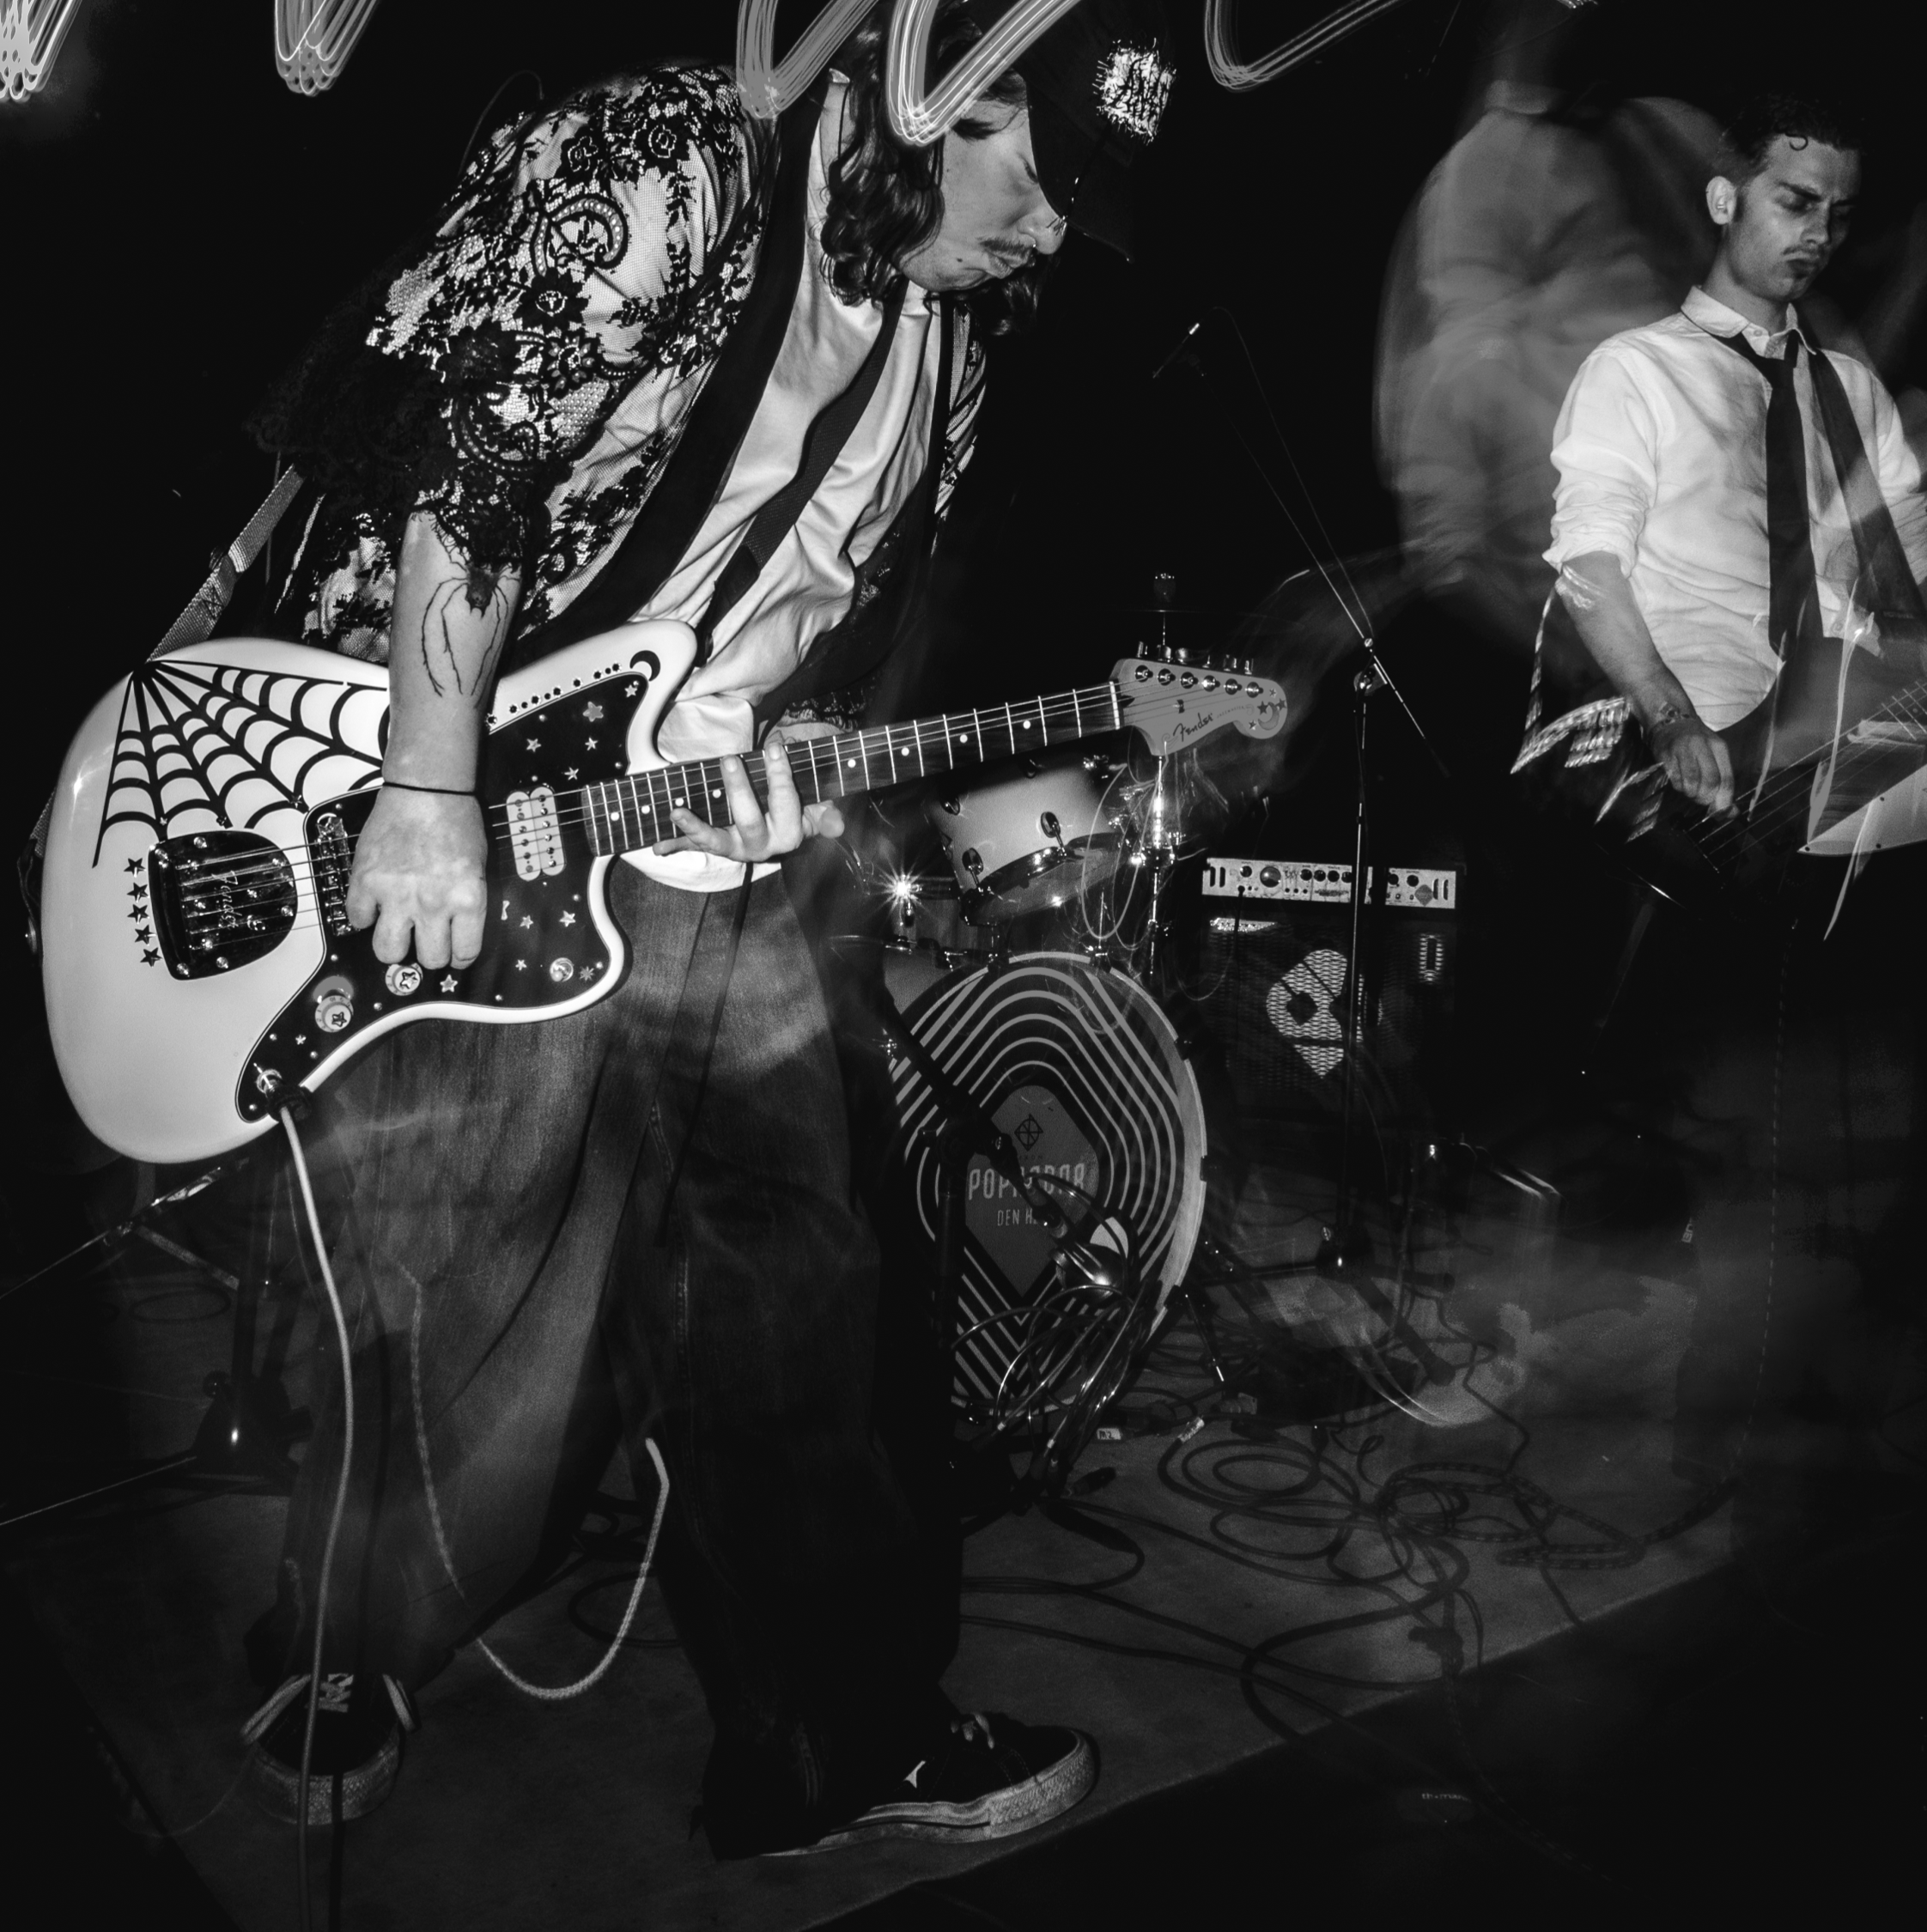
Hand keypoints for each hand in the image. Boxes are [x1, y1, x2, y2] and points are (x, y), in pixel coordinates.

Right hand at [345, 787, 487, 968]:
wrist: (427, 790)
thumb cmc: (457, 822)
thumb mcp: (478, 868)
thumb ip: (468, 903)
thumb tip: (458, 933)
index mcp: (467, 900)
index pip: (465, 954)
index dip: (460, 957)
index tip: (455, 952)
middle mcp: (433, 903)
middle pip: (429, 959)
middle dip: (429, 953)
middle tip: (426, 940)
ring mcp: (396, 895)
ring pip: (388, 951)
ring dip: (394, 945)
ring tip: (397, 930)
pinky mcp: (365, 881)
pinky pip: (358, 919)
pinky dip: (364, 916)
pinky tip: (374, 904)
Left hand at [655, 734, 845, 861]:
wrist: (782, 824)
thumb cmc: (801, 805)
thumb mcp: (818, 805)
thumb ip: (826, 812)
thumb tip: (837, 825)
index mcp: (790, 834)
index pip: (786, 802)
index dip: (781, 775)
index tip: (776, 746)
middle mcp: (762, 846)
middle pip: (750, 820)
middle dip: (740, 790)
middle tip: (730, 760)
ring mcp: (736, 847)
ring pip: (716, 840)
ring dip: (695, 827)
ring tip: (677, 812)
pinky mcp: (716, 845)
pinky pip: (695, 845)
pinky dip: (676, 843)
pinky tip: (656, 847)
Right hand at [1647, 709, 1733, 813]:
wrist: (1670, 722)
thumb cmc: (1695, 742)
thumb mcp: (1713, 753)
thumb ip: (1722, 779)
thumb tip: (1730, 812)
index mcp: (1718, 746)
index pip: (1726, 779)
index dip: (1725, 800)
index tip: (1722, 813)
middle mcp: (1701, 747)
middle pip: (1709, 783)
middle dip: (1706, 798)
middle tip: (1701, 799)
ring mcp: (1682, 751)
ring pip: (1691, 784)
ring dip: (1691, 793)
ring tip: (1689, 789)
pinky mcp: (1665, 756)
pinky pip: (1674, 781)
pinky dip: (1679, 787)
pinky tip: (1679, 782)